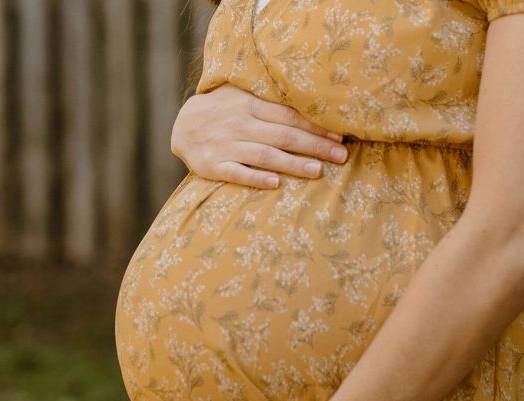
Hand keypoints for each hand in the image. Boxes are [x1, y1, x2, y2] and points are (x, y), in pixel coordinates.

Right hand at [170, 83, 348, 188]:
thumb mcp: (241, 95)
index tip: (338, 137)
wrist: (182, 126)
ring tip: (318, 171)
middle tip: (341, 157)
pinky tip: (276, 183)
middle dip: (315, 146)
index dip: (315, 126)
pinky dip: (256, 178)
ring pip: (265, 156)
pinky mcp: (214, 166)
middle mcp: (240, 124)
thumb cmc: (223, 110)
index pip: (289, 116)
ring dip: (293, 163)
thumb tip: (310, 101)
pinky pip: (238, 173)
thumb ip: (269, 98)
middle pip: (284, 136)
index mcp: (250, 105)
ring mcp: (227, 146)